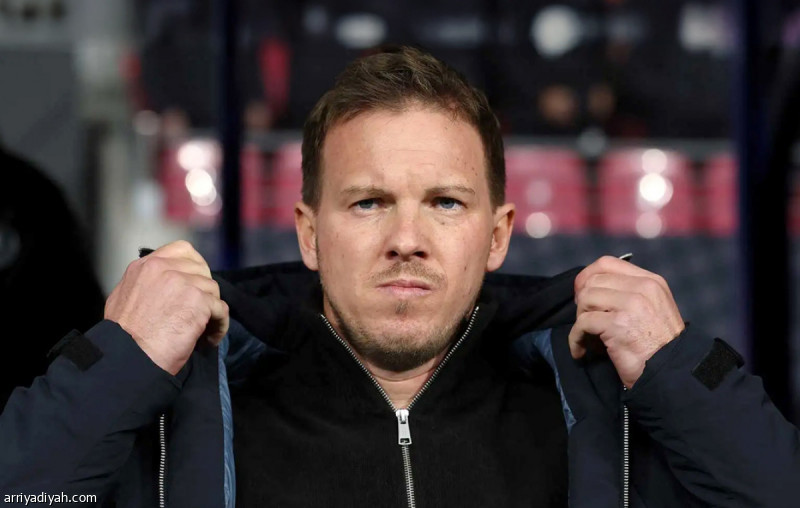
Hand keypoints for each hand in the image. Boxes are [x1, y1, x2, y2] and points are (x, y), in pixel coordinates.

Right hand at [104, 240, 228, 374]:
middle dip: (204, 290)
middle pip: (201, 270)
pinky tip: (209, 338)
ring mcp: (183, 282)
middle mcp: (164, 268)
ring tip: (204, 329)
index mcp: (146, 266)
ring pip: (212, 290)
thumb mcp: (123, 297)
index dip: (195, 266)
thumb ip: (144, 283)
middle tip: (201, 310)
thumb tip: (159, 285)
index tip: (196, 283)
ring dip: (212, 310)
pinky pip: (221, 309)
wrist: (129, 356)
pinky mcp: (199, 300)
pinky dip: (220, 325)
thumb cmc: (123, 336)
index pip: (181, 250)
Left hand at [569, 256, 684, 388]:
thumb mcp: (653, 308)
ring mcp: (630, 305)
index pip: (607, 263)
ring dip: (580, 320)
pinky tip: (581, 352)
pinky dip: (576, 339)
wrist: (673, 372)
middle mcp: (642, 288)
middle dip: (582, 302)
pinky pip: (582, 324)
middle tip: (584, 321)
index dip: (587, 276)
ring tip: (588, 337)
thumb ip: (629, 292)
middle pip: (592, 281)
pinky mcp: (617, 324)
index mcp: (650, 281)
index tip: (580, 293)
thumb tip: (590, 287)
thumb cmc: (660, 345)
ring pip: (585, 299)